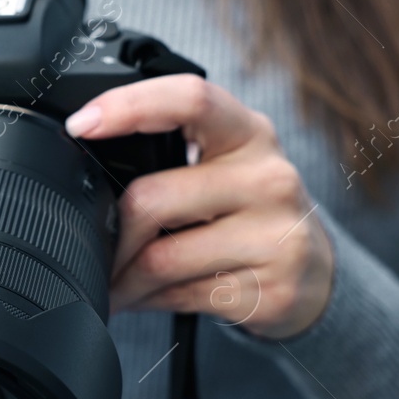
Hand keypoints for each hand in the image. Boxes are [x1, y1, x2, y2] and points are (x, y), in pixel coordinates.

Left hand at [64, 75, 333, 338]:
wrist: (317, 275)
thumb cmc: (252, 209)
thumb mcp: (228, 163)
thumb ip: (175, 149)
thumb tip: (87, 154)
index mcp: (249, 133)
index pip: (190, 99)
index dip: (129, 106)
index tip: (81, 124)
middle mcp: (269, 179)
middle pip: (154, 198)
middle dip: (110, 231)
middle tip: (89, 243)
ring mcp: (276, 238)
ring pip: (161, 259)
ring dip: (121, 277)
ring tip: (111, 280)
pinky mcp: (271, 292)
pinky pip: (181, 297)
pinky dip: (147, 300)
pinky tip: (144, 295)